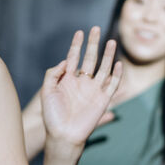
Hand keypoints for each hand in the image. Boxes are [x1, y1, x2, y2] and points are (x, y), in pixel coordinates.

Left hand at [39, 27, 121, 150]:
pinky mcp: (102, 100)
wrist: (63, 136)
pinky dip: (116, 75)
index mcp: (67, 79)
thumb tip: (65, 61)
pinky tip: (118, 64)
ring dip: (108, 55)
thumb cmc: (52, 116)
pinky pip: (112, 85)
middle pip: (90, 58)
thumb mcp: (46, 92)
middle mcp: (82, 82)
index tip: (80, 32)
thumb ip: (53, 74)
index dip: (77, 44)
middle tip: (96, 29)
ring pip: (103, 68)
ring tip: (111, 41)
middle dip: (93, 44)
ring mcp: (93, 90)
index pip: (74, 57)